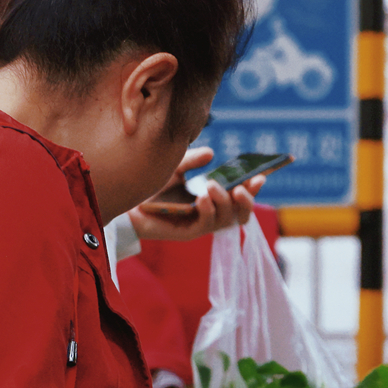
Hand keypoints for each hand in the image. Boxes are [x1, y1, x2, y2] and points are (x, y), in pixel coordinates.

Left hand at [129, 147, 261, 240]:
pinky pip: (205, 225)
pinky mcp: (187, 233)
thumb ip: (193, 161)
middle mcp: (211, 214)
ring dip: (224, 202)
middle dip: (247, 201)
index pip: (240, 198)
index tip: (261, 176)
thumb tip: (211, 154)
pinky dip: (207, 211)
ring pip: (226, 220)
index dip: (253, 189)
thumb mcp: (176, 168)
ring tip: (213, 186)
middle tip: (243, 187)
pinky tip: (202, 198)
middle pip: (240, 214)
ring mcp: (200, 225)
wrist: (127, 202)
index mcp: (213, 199)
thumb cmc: (152, 187)